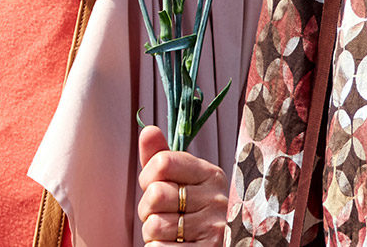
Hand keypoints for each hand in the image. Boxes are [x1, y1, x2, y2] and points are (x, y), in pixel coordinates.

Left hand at [137, 125, 228, 245]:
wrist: (219, 246)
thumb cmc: (192, 214)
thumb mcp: (183, 182)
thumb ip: (163, 158)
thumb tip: (147, 130)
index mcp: (211, 175)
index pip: (163, 163)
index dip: (147, 177)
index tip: (154, 186)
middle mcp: (216, 199)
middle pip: (155, 194)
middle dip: (147, 209)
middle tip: (161, 214)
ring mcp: (213, 228)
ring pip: (154, 225)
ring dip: (151, 234)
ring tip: (169, 233)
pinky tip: (173, 246)